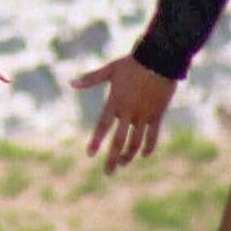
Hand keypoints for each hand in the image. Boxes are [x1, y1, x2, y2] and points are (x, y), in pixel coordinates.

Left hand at [71, 55, 175, 174]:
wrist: (160, 58)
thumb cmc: (132, 63)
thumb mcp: (110, 70)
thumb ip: (91, 79)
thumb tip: (71, 83)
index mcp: (115, 102)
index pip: (102, 126)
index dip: (96, 141)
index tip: (90, 154)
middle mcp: (128, 112)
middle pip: (119, 141)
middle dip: (112, 158)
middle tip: (108, 172)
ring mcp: (144, 115)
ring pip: (136, 142)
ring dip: (129, 155)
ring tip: (122, 163)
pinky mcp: (158, 114)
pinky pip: (153, 135)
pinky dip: (148, 146)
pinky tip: (143, 155)